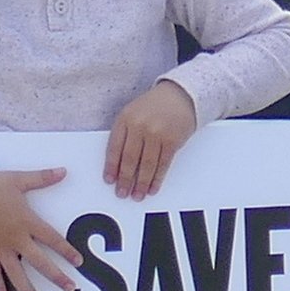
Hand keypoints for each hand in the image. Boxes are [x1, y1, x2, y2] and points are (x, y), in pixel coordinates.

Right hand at [0, 166, 84, 290]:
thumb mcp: (17, 179)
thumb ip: (42, 178)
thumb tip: (64, 171)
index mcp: (26, 221)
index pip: (52, 239)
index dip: (67, 250)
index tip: (79, 262)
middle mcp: (15, 239)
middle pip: (40, 262)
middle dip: (57, 277)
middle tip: (71, 289)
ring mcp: (0, 248)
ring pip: (17, 275)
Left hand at [104, 80, 199, 198]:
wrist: (179, 95)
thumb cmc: (153, 106)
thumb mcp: (131, 113)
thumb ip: (124, 134)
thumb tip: (117, 164)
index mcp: (125, 118)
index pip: (114, 148)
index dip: (111, 167)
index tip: (109, 180)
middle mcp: (139, 125)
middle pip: (130, 159)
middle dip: (125, 179)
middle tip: (122, 193)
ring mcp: (156, 133)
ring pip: (147, 165)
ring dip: (141, 183)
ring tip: (137, 195)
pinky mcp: (172, 141)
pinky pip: (163, 164)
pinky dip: (157, 179)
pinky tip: (153, 187)